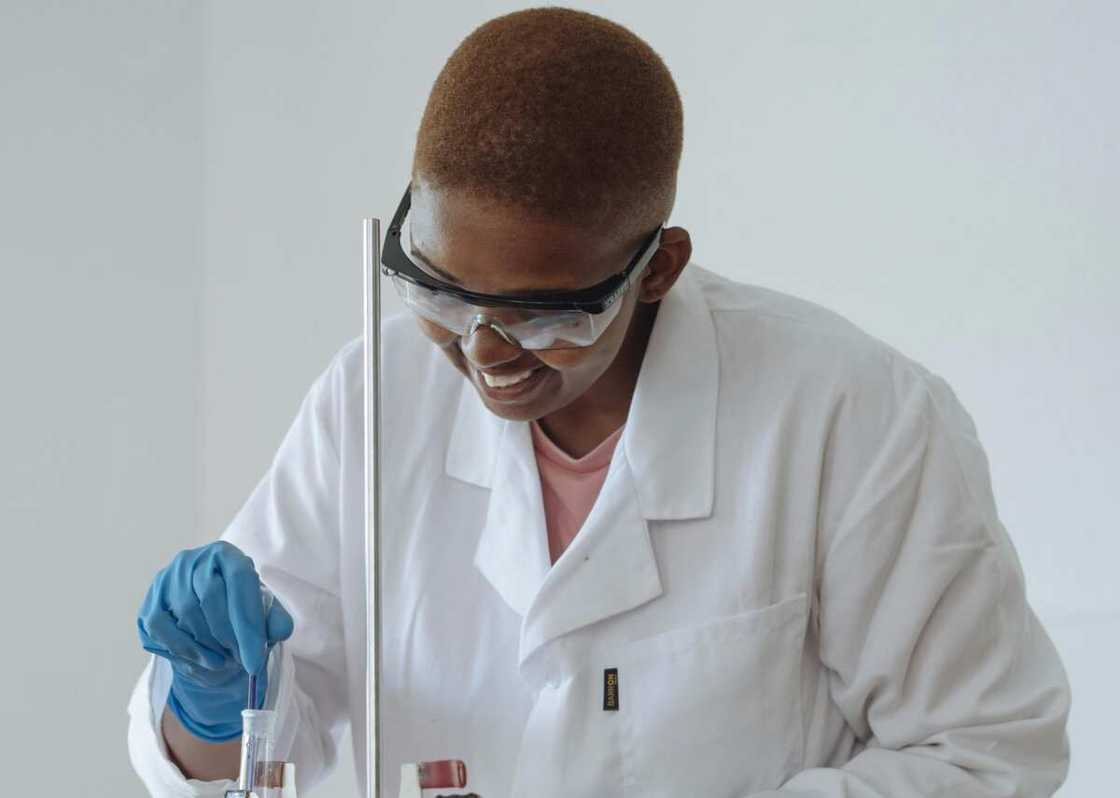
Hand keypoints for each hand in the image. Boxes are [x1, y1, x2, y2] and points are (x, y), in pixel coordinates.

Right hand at [137, 541, 293, 740]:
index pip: (240, 579)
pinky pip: (162, 629)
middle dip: (228, 635)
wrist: (207, 613)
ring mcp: (166, 579)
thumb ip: (275, 619)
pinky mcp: (149, 602)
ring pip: (186, 614)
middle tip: (241, 659)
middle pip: (210, 596)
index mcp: (226, 553)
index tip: (254, 659)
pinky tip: (204, 660)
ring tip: (226, 660)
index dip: (248, 622)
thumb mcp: (262, 611)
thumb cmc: (238, 608)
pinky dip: (184, 650)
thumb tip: (280, 630)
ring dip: (208, 646)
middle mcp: (193, 560)